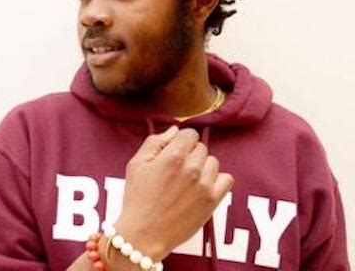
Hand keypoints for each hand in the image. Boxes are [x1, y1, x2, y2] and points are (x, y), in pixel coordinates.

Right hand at [113, 125, 233, 260]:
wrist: (143, 235)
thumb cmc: (137, 198)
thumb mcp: (137, 163)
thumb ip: (156, 141)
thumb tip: (175, 130)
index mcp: (173, 156)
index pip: (190, 134)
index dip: (181, 141)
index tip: (174, 152)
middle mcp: (192, 167)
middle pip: (201, 147)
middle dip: (190, 154)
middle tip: (177, 170)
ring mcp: (204, 185)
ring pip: (213, 162)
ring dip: (203, 167)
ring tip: (188, 181)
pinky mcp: (212, 201)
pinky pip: (227, 179)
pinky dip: (217, 180)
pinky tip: (203, 187)